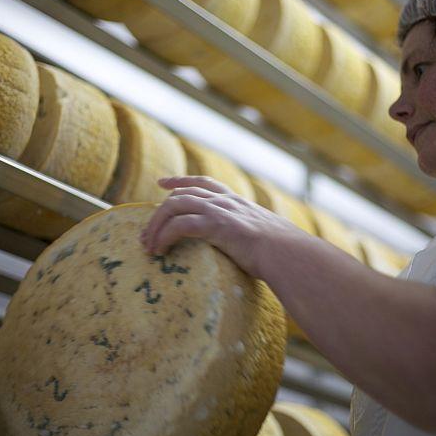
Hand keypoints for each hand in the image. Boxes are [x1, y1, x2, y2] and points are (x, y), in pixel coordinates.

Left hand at [140, 176, 300, 277]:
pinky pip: (179, 225)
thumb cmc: (284, 254)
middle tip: (145, 233)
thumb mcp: (268, 239)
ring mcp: (220, 210)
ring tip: (148, 246)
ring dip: (156, 226)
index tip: (162, 184)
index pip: (204, 182)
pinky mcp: (215, 224)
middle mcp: (226, 201)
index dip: (181, 181)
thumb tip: (260, 253)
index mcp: (237, 202)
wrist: (290, 254)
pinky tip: (160, 250)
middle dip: (159, 211)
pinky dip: (164, 236)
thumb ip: (257, 239)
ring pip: (174, 206)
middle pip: (181, 194)